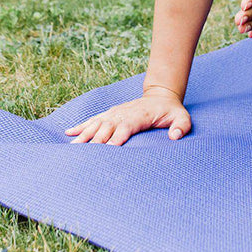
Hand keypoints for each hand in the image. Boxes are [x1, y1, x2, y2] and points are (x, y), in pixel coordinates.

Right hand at [65, 86, 190, 145]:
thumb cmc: (171, 111)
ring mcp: (115, 113)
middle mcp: (124, 114)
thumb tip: (175, 136)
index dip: (116, 138)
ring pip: (97, 124)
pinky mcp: (110, 113)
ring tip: (72, 146)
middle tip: (83, 154)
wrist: (161, 96)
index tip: (107, 150)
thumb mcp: (182, 117)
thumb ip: (181, 126)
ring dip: (84, 134)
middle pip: (107, 127)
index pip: (125, 127)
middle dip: (95, 140)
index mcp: (139, 116)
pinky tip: (69, 133)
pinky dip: (81, 126)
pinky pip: (93, 119)